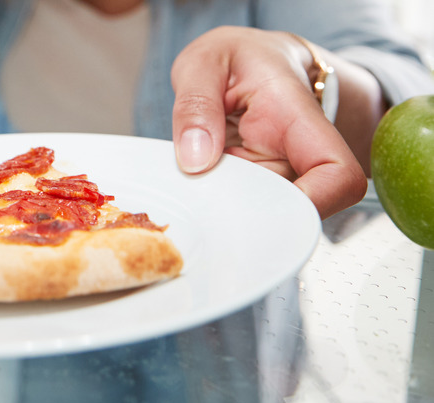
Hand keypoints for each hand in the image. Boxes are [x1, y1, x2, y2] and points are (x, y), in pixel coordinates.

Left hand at [170, 26, 366, 217]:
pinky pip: (242, 208)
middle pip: (291, 208)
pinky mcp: (261, 185)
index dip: (312, 204)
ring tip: (194, 181)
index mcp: (296, 117)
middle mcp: (297, 153)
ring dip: (227, 209)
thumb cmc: (233, 58)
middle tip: (201, 193)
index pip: (337, 174)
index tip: (262, 208)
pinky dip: (218, 205)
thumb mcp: (202, 64)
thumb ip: (195, 105)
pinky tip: (198, 186)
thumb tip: (196, 162)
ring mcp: (280, 173)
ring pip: (262, 213)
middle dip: (245, 214)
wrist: (246, 60)